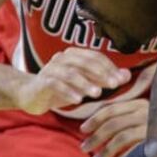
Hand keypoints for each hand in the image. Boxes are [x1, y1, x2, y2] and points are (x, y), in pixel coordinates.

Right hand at [16, 48, 130, 114]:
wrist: (30, 95)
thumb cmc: (60, 88)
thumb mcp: (84, 84)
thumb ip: (104, 79)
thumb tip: (126, 75)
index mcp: (74, 55)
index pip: (95, 57)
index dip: (108, 67)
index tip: (120, 80)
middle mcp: (62, 58)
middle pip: (84, 62)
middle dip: (100, 73)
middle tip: (114, 85)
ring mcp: (51, 69)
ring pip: (70, 73)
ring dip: (85, 83)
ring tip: (97, 94)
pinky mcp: (42, 82)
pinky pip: (55, 85)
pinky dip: (67, 92)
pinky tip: (78, 101)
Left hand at [79, 98, 147, 156]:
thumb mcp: (142, 116)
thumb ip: (124, 118)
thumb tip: (95, 127)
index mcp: (139, 105)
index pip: (111, 109)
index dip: (94, 119)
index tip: (83, 130)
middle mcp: (146, 113)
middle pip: (113, 124)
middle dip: (95, 137)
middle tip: (84, 148)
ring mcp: (153, 128)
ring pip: (121, 138)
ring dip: (105, 151)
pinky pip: (135, 152)